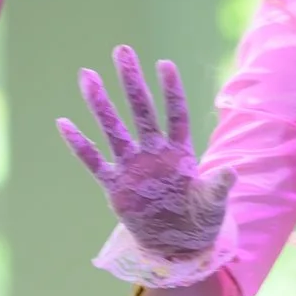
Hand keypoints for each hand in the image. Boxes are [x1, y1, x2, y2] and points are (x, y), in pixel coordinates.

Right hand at [57, 46, 237, 265]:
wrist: (178, 245)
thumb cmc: (201, 219)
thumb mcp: (213, 203)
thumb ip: (218, 186)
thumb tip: (232, 172)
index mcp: (180, 152)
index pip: (175, 113)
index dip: (171, 90)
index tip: (164, 63)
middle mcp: (153, 153)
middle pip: (142, 111)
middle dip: (131, 82)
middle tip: (121, 50)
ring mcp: (132, 167)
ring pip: (114, 129)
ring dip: (101, 104)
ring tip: (87, 75)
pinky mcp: (115, 187)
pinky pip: (94, 162)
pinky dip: (80, 145)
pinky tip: (64, 123)